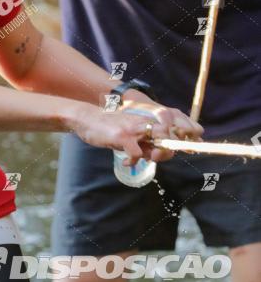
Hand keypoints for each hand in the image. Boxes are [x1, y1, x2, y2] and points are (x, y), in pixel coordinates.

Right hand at [72, 101, 202, 163]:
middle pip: (170, 136)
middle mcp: (144, 122)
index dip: (186, 137)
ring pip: (159, 142)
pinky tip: (126, 162)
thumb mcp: (129, 134)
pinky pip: (137, 153)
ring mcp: (135, 129)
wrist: (87, 119)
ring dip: (156, 155)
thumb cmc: (108, 128)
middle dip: (170, 150)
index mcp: (147, 121)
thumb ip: (144, 142)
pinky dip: (134, 161)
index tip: (194, 146)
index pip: (173, 127)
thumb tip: (157, 155)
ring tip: (142, 159)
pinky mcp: (123, 136)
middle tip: (155, 157)